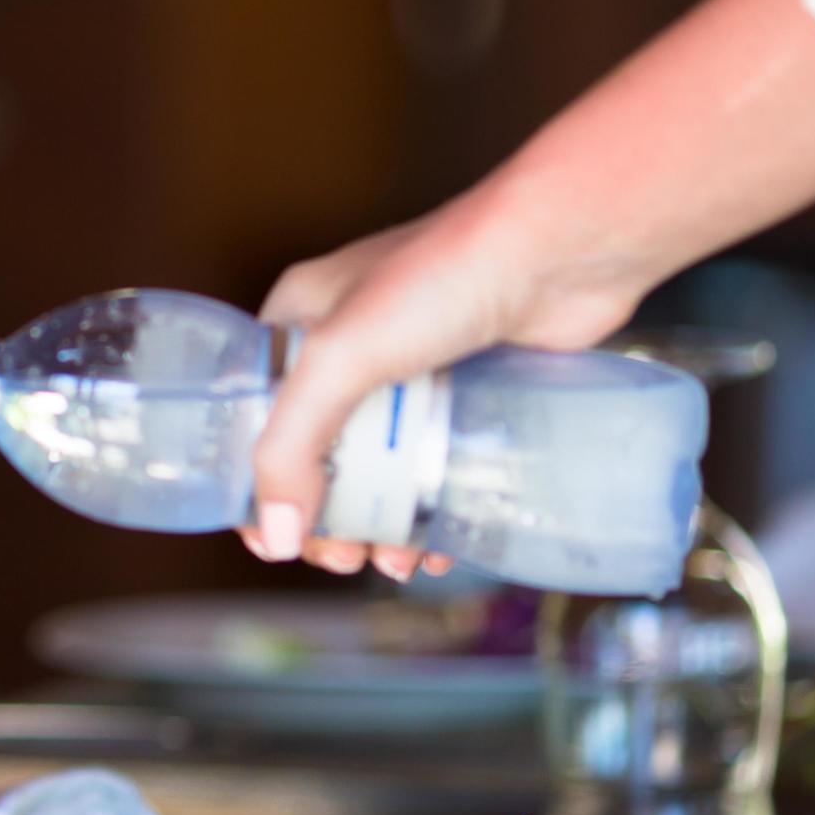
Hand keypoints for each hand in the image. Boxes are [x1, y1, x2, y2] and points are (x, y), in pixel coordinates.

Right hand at [249, 181, 650, 579]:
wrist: (562, 250)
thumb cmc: (446, 276)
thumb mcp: (340, 357)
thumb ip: (292, 445)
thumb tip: (277, 536)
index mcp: (300, 318)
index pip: (252, 414)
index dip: (256, 481)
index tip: (275, 540)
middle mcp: (352, 343)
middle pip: (318, 450)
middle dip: (326, 516)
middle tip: (344, 556)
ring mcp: (415, 367)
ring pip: (383, 466)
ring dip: (380, 524)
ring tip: (395, 564)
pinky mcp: (472, 389)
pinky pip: (438, 462)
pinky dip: (433, 508)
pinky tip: (441, 544)